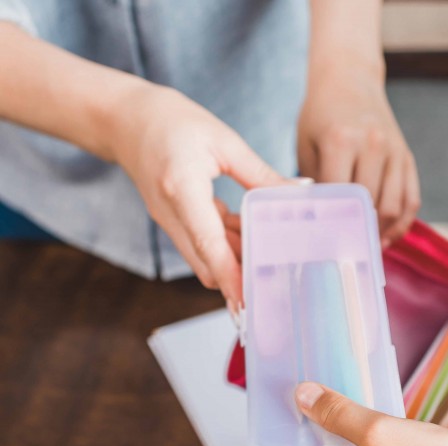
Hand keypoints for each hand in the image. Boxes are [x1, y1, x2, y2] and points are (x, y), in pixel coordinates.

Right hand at [111, 85, 285, 305]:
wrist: (124, 119)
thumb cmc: (172, 121)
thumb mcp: (224, 142)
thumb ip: (262, 174)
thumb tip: (300, 190)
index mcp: (182, 188)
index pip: (209, 243)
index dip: (230, 276)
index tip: (247, 302)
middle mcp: (171, 213)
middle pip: (207, 264)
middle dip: (239, 277)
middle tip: (276, 280)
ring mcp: (168, 221)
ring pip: (205, 258)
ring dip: (235, 260)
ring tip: (268, 250)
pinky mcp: (172, 222)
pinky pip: (201, 245)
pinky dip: (225, 246)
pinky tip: (248, 232)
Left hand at [297, 59, 420, 245]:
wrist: (350, 79)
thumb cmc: (321, 116)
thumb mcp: (306, 145)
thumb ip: (311, 184)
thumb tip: (313, 225)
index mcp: (341, 141)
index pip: (339, 197)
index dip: (333, 225)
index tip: (323, 245)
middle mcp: (373, 146)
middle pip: (370, 207)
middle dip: (358, 233)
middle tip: (344, 254)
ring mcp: (395, 152)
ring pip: (393, 208)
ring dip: (381, 233)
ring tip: (366, 248)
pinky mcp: (408, 158)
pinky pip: (411, 200)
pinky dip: (401, 223)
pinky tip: (386, 236)